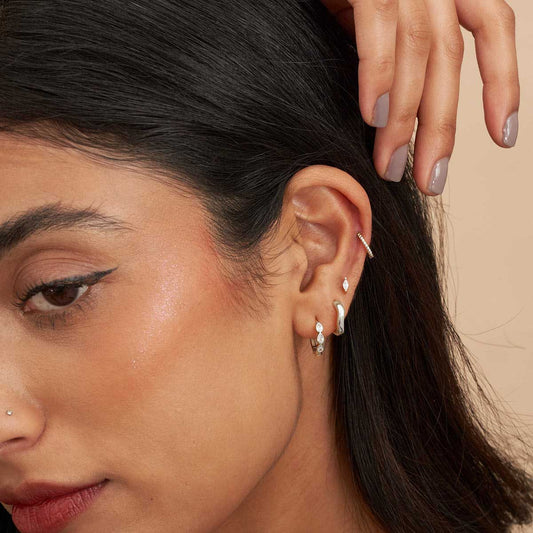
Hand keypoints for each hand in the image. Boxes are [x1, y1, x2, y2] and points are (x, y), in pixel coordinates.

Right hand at [321, 0, 519, 194]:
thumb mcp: (372, 14)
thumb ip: (391, 50)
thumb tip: (394, 111)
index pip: (491, 27)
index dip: (502, 83)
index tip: (503, 137)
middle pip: (450, 58)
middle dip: (441, 127)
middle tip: (430, 180)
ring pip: (419, 52)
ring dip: (405, 119)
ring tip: (390, 165)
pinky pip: (380, 30)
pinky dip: (378, 76)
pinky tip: (374, 117)